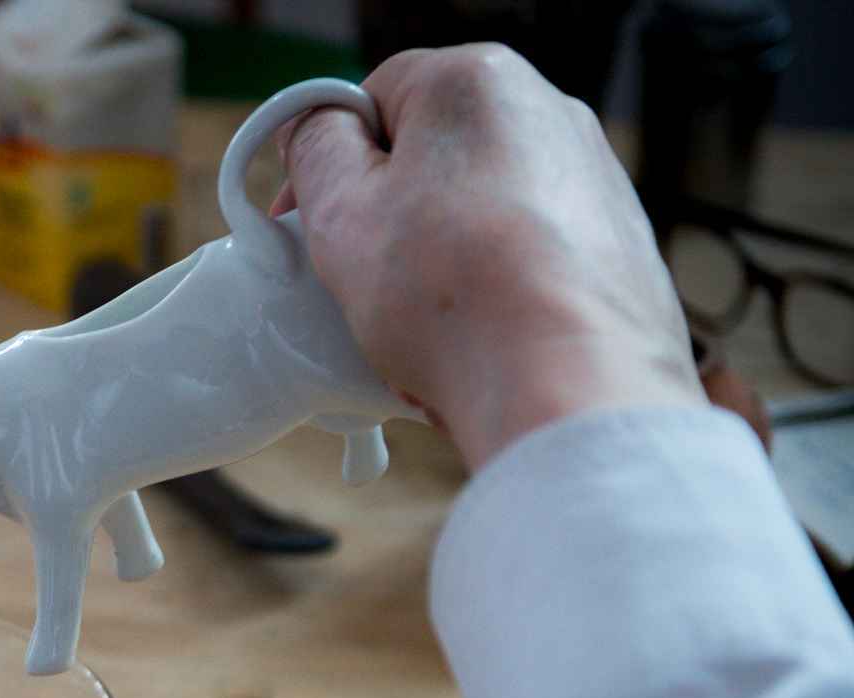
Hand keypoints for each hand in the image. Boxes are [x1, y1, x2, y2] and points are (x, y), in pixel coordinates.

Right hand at [274, 45, 705, 469]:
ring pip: (479, 207)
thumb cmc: (456, 297)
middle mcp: (548, 112)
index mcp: (476, 83)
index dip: (328, 158)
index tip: (307, 216)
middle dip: (388, 210)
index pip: (374, 97)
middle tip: (355, 274)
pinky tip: (474, 334)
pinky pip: (526, 254)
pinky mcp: (618, 241)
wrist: (569, 385)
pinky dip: (493, 287)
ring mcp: (593, 176)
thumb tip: (316, 130)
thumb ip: (316, 150)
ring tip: (419, 319)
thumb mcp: (341, 214)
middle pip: (433, 153)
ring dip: (438, 255)